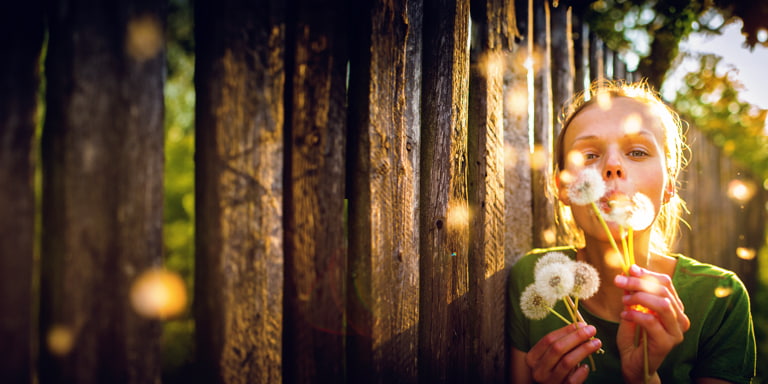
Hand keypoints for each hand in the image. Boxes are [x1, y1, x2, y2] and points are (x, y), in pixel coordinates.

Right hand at [526, 322, 602, 382]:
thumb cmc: (552, 368)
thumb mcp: (550, 356)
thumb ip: (561, 343)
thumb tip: (581, 326)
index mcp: (532, 358)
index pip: (548, 339)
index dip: (566, 331)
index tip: (581, 324)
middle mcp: (538, 370)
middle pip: (557, 349)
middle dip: (576, 337)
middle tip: (591, 330)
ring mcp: (549, 382)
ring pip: (567, 362)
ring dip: (584, 350)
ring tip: (596, 343)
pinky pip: (573, 380)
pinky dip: (581, 372)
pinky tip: (586, 366)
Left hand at [614, 264, 690, 382]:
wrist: (633, 364)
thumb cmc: (633, 337)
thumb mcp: (631, 310)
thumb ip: (632, 294)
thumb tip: (629, 271)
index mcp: (674, 308)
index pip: (666, 284)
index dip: (647, 274)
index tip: (630, 270)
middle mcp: (680, 318)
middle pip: (663, 291)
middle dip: (638, 283)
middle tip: (619, 281)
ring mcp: (676, 332)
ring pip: (662, 304)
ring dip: (639, 297)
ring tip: (624, 301)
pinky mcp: (667, 343)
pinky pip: (652, 322)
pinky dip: (636, 314)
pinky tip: (624, 314)